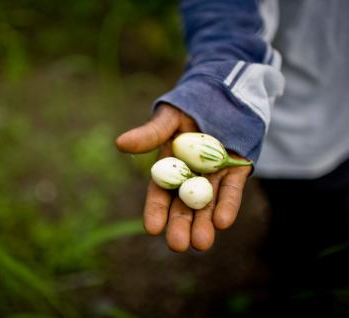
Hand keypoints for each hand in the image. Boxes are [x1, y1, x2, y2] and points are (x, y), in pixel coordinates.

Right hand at [115, 104, 250, 251]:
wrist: (224, 90)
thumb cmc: (189, 102)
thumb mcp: (168, 117)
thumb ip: (149, 134)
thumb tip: (119, 143)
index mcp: (171, 165)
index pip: (160, 192)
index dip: (156, 210)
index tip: (152, 228)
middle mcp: (191, 175)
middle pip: (183, 204)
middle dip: (180, 225)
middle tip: (178, 246)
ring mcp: (214, 174)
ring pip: (208, 203)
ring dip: (204, 223)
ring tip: (201, 244)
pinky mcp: (237, 169)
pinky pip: (232, 189)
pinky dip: (228, 203)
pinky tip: (223, 222)